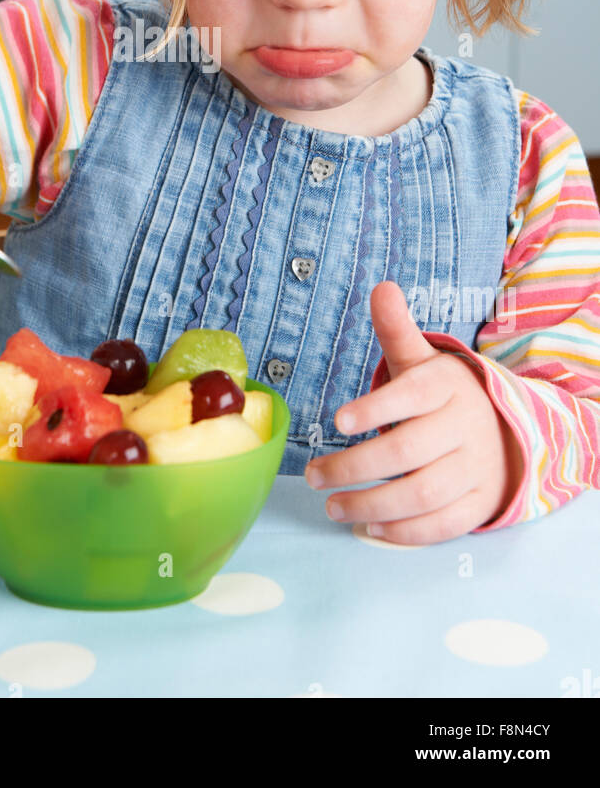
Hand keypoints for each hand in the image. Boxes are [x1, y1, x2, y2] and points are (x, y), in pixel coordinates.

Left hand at [304, 281, 523, 543]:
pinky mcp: (479, 504)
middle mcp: (464, 426)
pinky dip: (405, 532)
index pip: (412, 395)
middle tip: (313, 475)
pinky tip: (369, 528)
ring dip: (372, 504)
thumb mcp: (422, 360)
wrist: (505, 432)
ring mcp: (474, 468)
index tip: (337, 420)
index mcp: (447, 386)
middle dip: (355, 466)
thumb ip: (397, 330)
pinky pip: (443, 524)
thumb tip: (382, 287)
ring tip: (331, 505)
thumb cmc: (443, 396)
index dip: (376, 409)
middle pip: (409, 451)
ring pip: (423, 493)